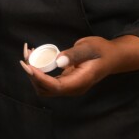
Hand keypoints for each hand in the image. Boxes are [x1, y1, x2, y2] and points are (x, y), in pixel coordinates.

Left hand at [19, 35, 138, 96]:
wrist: (112, 56)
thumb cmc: (102, 51)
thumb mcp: (89, 48)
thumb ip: (74, 55)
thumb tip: (58, 61)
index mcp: (80, 82)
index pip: (55, 86)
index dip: (39, 78)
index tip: (27, 65)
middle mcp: (73, 88)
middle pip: (45, 89)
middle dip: (32, 74)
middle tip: (26, 55)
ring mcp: (69, 86)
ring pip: (44, 86)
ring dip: (33, 72)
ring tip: (29, 53)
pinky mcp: (65, 81)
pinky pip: (47, 80)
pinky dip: (38, 70)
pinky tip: (35, 56)